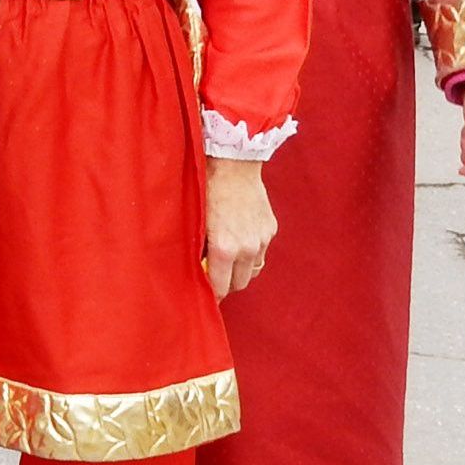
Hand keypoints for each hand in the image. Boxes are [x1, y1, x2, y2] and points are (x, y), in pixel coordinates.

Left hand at [204, 158, 275, 299]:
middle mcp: (247, 248)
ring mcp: (262, 239)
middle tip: (214, 278)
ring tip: (227, 263)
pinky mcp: (270, 230)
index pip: (221, 288)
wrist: (232, 164)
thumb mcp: (195, 223)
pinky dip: (251, 253)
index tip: (206, 300)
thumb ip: (197, 250)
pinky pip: (261, 252)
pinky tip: (239, 242)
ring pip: (253, 270)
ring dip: (240, 271)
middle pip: (239, 284)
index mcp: (225, 249)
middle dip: (226, 284)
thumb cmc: (205, 190)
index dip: (213, 296)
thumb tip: (194, 269)